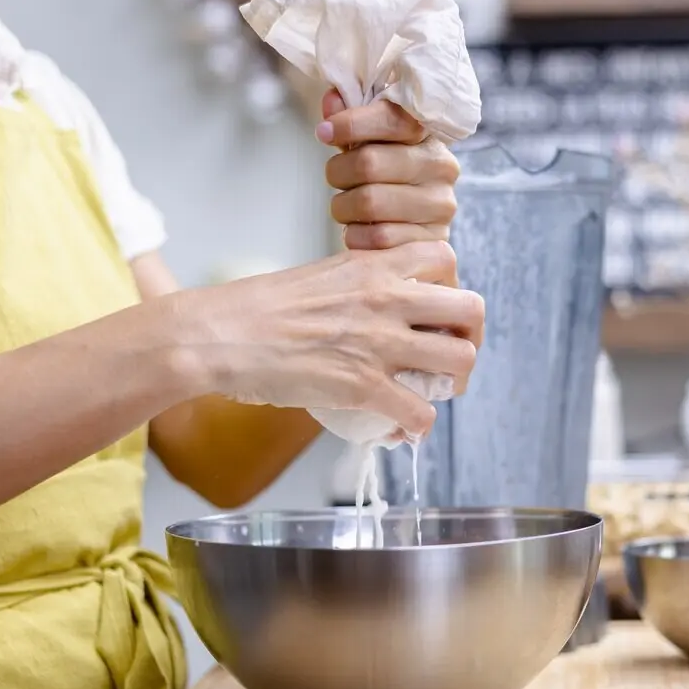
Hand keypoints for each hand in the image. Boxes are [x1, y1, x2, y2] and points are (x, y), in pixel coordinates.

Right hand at [177, 242, 483, 438]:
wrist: (217, 337)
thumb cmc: (255, 310)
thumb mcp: (320, 278)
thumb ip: (358, 288)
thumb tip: (376, 314)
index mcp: (373, 266)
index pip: (445, 259)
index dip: (449, 288)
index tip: (434, 312)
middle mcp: (386, 299)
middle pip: (471, 309)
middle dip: (467, 337)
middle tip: (446, 359)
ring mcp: (379, 343)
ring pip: (460, 361)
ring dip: (451, 384)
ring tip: (429, 394)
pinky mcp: (363, 386)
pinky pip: (421, 413)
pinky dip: (417, 427)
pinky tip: (401, 429)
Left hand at [318, 91, 460, 251]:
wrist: (417, 227)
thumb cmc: (388, 176)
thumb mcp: (371, 144)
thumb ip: (352, 121)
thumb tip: (332, 99)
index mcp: (429, 133)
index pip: (391, 118)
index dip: (351, 123)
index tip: (324, 132)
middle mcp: (442, 167)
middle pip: (369, 162)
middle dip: (338, 171)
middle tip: (335, 178)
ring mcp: (440, 207)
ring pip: (369, 202)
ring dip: (343, 206)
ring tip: (346, 207)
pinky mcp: (431, 242)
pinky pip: (376, 238)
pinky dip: (356, 235)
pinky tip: (360, 229)